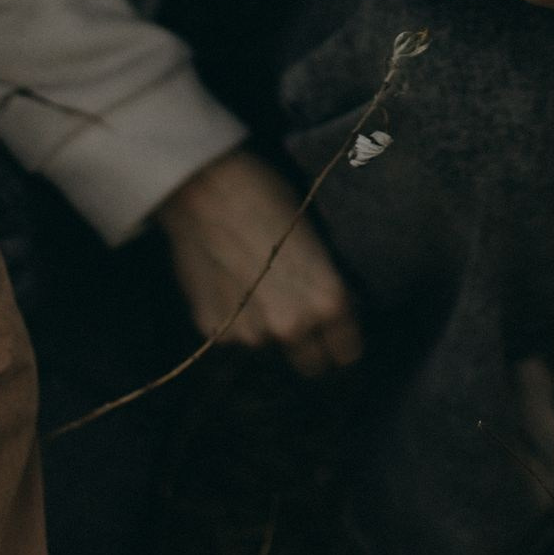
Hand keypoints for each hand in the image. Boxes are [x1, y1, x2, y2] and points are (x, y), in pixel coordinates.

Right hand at [155, 149, 362, 377]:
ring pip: (268, 351)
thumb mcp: (315, 240)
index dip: (340, 343)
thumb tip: (331, 312)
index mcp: (328, 303)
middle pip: (310, 366)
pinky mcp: (213, 332)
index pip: (347, 354)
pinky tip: (227, 287)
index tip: (333, 334)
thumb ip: (324, 287)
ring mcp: (249, 335)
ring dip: (266, 333)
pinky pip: (234, 337)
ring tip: (255, 291)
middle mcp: (292, 328)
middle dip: (308, 349)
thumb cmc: (269, 196)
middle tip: (297, 318)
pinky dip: (234, 322)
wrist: (206, 188)